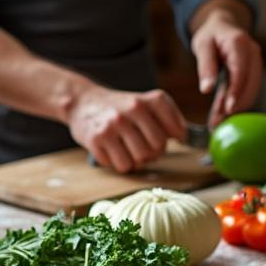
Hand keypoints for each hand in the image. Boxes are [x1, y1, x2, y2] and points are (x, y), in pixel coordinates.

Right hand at [65, 85, 186, 172]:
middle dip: (154, 153)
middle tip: (144, 148)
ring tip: (128, 150)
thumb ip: (167, 117)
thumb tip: (182, 137)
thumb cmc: (119, 108)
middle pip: (157, 148)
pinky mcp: (97, 139)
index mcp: (149, 100)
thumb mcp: (145, 103)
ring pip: (140, 160)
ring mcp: (114, 124)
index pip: (177, 130)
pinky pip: (120, 165)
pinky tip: (113, 151)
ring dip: (136, 161)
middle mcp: (133, 109)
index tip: (167, 137)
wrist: (83, 101)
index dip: (175, 139)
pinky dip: (119, 163)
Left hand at [190, 13, 262, 127]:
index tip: (228, 109)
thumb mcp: (202, 45)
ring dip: (237, 108)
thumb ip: (205, 66)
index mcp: (240, 43)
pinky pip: (248, 90)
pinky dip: (237, 103)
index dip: (236, 91)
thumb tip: (206, 89)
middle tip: (218, 123)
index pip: (241, 71)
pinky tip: (223, 114)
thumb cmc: (211, 35)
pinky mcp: (254, 73)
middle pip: (250, 84)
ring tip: (217, 122)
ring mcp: (256, 63)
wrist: (222, 26)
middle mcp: (253, 53)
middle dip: (236, 105)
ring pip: (251, 90)